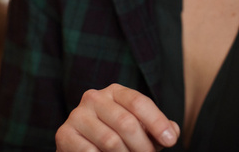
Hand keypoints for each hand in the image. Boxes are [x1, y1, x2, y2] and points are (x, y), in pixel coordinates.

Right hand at [55, 84, 179, 151]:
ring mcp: (77, 114)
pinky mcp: (64, 133)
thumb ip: (158, 130)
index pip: (139, 102)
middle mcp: (94, 97)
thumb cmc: (118, 139)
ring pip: (110, 141)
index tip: (171, 141)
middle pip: (127, 123)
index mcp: (115, 92)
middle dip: (143, 147)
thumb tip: (174, 131)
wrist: (82, 149)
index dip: (157, 122)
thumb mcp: (140, 131)